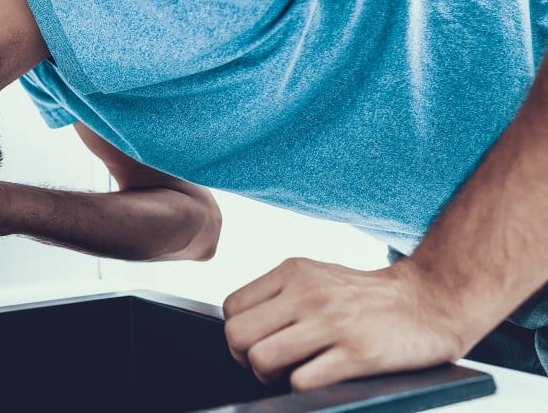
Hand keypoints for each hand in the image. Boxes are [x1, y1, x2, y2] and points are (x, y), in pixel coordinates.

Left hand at [222, 257, 467, 390]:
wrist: (431, 301)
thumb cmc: (366, 297)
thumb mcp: (317, 277)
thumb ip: (280, 295)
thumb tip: (242, 330)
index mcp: (293, 272)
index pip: (231, 308)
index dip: (239, 335)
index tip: (259, 344)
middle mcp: (307, 293)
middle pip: (238, 336)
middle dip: (245, 360)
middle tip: (270, 366)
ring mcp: (331, 323)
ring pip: (261, 360)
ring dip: (271, 379)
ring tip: (293, 375)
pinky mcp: (356, 354)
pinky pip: (301, 382)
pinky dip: (302, 390)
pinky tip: (320, 382)